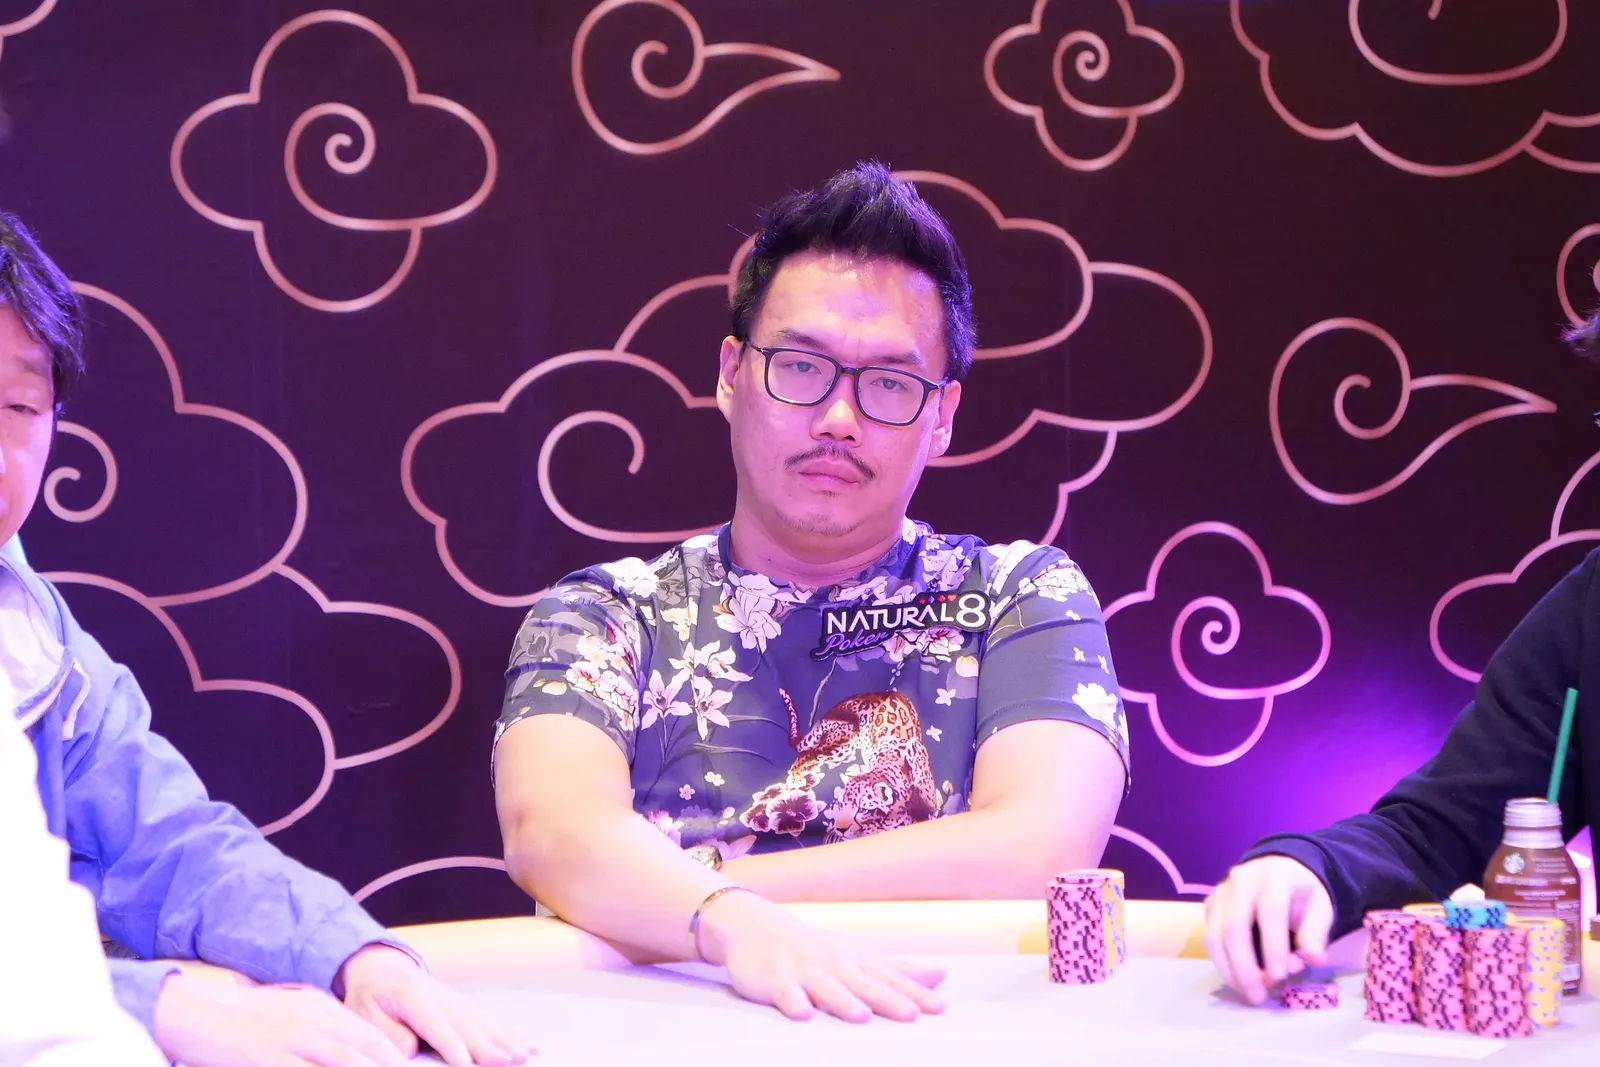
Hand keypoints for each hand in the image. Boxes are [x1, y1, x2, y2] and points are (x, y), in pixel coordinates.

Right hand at [152, 973, 408, 1066]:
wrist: (190, 1010)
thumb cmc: (239, 1018)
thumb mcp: (287, 1013)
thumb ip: (318, 1029)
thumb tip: (347, 1051)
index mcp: (319, 1009)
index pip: (370, 1036)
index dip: (394, 1059)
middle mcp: (312, 1021)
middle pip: (366, 1051)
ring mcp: (291, 1040)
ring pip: (344, 1062)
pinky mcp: (268, 1058)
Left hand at [338, 944, 534, 1065]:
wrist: (382, 968)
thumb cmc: (371, 996)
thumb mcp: (363, 1013)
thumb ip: (387, 1032)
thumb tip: (412, 1050)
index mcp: (412, 996)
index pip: (436, 1024)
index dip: (452, 1044)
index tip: (466, 1062)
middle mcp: (441, 995)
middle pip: (468, 1024)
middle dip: (489, 1045)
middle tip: (507, 1061)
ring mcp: (456, 999)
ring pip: (484, 1022)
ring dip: (505, 1040)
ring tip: (523, 1056)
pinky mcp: (465, 1005)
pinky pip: (489, 1020)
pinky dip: (508, 1033)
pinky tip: (524, 1044)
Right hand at [696, 889, 945, 1022]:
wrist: (757, 927)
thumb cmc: (817, 949)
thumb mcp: (859, 956)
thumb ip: (898, 969)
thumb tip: (941, 974)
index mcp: (856, 960)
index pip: (890, 979)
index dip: (915, 993)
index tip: (939, 1007)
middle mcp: (834, 964)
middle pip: (864, 984)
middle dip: (888, 999)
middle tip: (912, 1013)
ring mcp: (803, 971)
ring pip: (827, 988)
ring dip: (843, 1001)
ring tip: (862, 1015)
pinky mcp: (774, 979)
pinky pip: (784, 992)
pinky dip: (793, 1002)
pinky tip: (802, 1014)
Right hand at [1204, 855, 1334, 1004]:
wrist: (1280, 868)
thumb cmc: (1302, 893)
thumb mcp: (1321, 906)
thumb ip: (1316, 931)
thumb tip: (1313, 959)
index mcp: (1274, 875)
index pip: (1270, 911)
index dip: (1274, 946)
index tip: (1280, 977)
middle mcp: (1242, 879)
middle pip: (1234, 926)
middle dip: (1244, 967)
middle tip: (1258, 997)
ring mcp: (1221, 891)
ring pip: (1214, 935)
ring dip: (1228, 970)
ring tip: (1247, 993)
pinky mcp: (1210, 903)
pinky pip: (1208, 936)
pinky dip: (1221, 962)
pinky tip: (1237, 978)